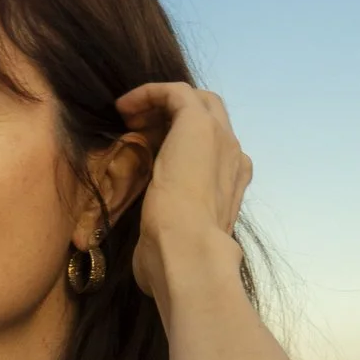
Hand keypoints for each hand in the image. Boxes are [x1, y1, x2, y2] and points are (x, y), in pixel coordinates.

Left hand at [114, 81, 250, 299]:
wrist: (190, 252)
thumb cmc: (180, 258)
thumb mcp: (177, 245)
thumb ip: (170, 243)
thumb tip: (148, 267)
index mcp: (233, 184)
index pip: (216, 148)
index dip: (183, 143)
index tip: (150, 151)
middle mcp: (234, 157)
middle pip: (211, 116)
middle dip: (177, 116)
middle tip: (142, 127)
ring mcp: (220, 138)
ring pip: (196, 101)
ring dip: (162, 104)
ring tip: (130, 116)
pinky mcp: (198, 124)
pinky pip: (175, 92)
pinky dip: (150, 93)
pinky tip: (124, 108)